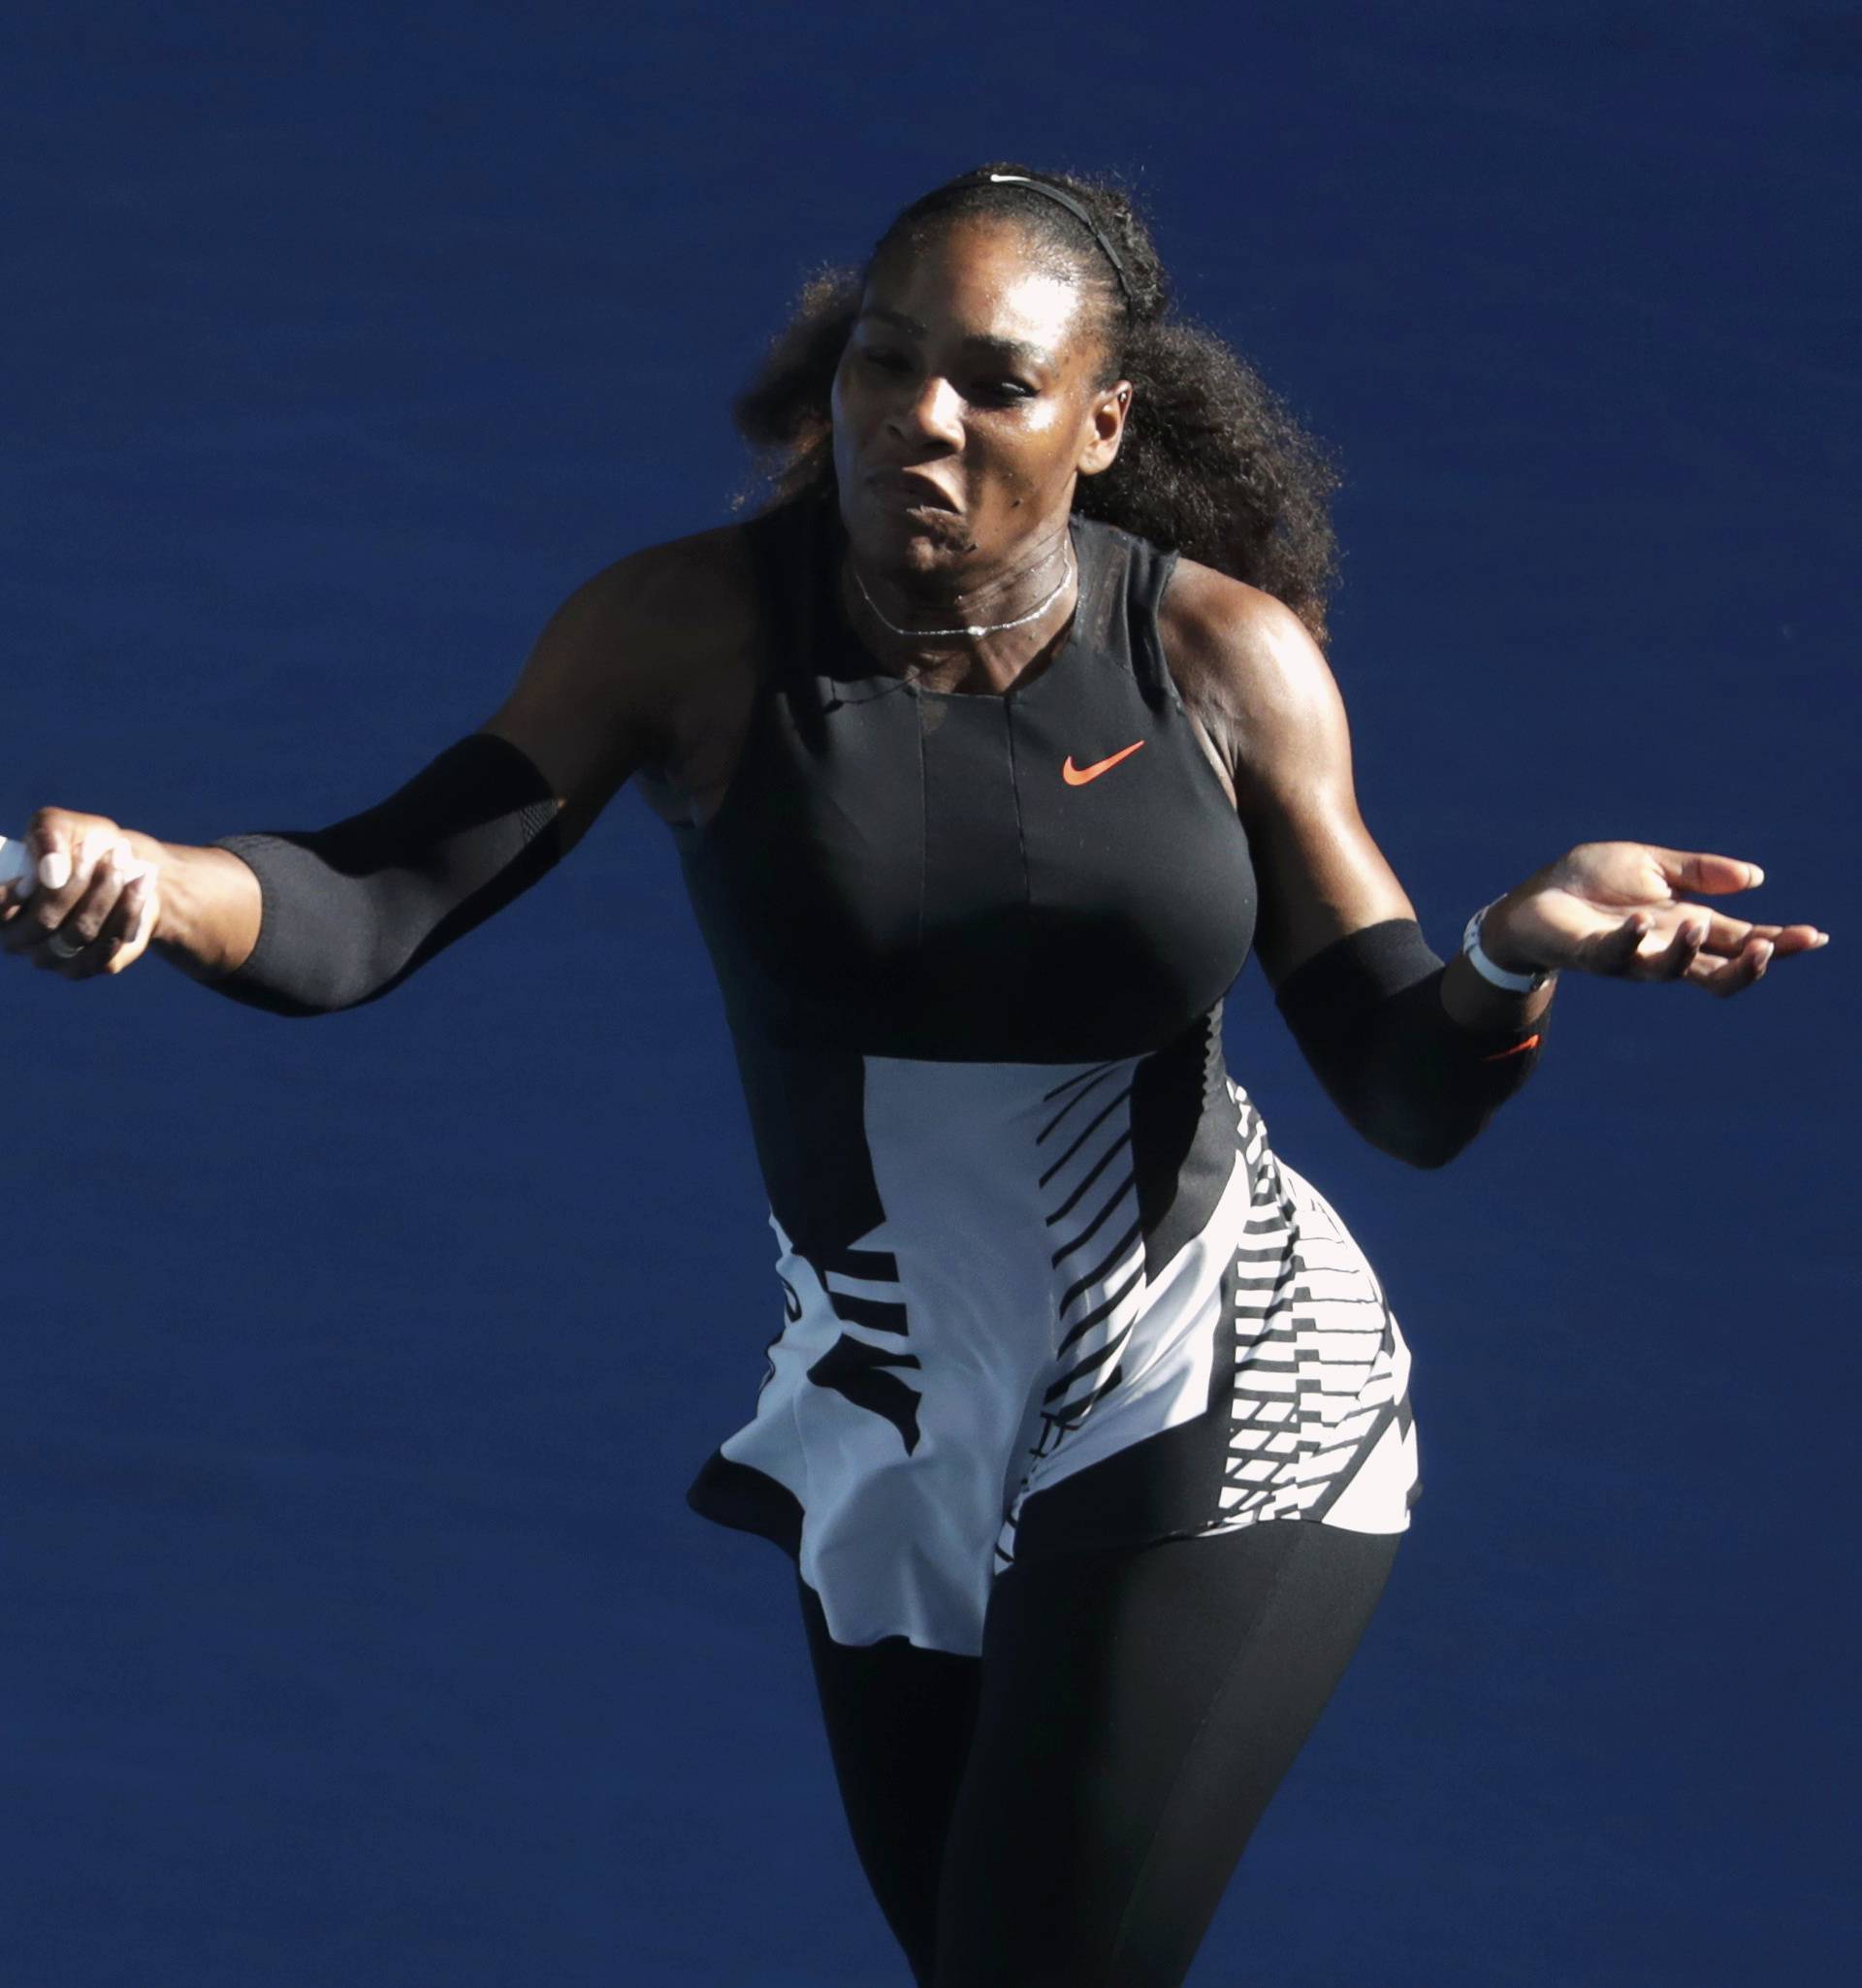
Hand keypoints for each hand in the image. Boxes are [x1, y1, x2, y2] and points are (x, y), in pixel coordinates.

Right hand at [0, 809, 164, 978]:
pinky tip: (141, 885)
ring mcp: (52, 958)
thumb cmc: (79, 843)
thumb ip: (47, 837)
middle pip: (46, 919)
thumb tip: (51, 873)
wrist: (126, 868)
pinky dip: (128, 911)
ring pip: (81, 932)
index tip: (55, 864)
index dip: (18, 892)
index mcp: (0, 906)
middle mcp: (19, 939)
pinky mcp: (88, 966)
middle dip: (80, 882)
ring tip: (125, 861)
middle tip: (108, 852)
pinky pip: (108, 946)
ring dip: (107, 893)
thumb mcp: (60, 825)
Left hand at [1480, 842, 1827, 997]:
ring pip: (1670, 969)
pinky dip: (1631, 938)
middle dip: (1748, 966)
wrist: (1534, 897)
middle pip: (1718, 972)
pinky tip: (1642, 919)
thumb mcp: (1654, 865)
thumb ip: (1702, 872)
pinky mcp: (1592, 954)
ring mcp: (1629, 957)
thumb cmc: (1592, 882)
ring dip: (1689, 950)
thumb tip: (1758, 879)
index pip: (1741, 940)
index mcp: (1686, 926)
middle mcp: (1664, 948)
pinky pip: (1615, 954)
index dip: (1778, 942)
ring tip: (1701, 923)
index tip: (1814, 937)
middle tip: (1770, 948)